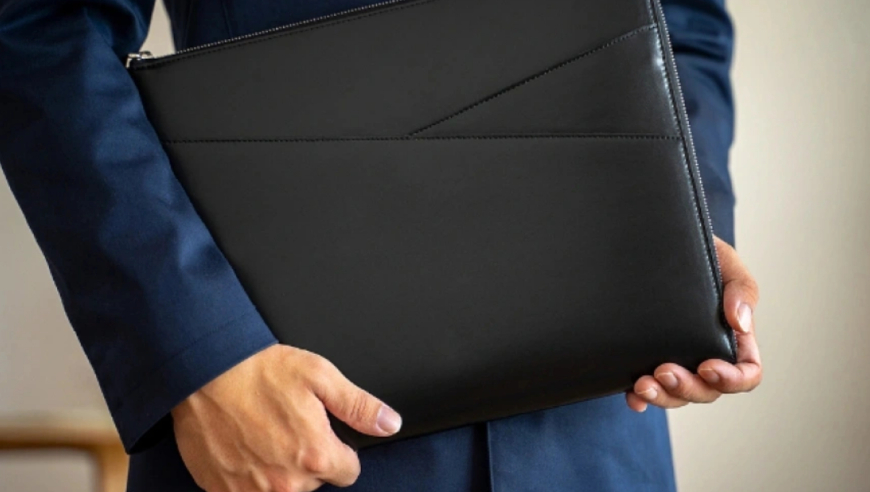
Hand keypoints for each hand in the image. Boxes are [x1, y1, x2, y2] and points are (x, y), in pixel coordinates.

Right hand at [171, 344, 401, 491]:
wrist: (204, 371)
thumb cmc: (259, 370)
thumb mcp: (320, 376)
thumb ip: (359, 406)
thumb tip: (390, 423)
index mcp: (315, 455)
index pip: (348, 472)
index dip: (340, 451)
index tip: (324, 435)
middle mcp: (286, 482)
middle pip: (314, 483)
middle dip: (308, 459)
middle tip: (287, 426)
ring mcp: (251, 491)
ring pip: (283, 491)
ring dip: (279, 471)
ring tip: (264, 435)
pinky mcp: (223, 491)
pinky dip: (249, 478)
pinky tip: (244, 449)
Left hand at [626, 235, 760, 411]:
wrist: (657, 241)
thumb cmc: (698, 252)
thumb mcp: (725, 261)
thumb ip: (741, 288)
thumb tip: (740, 323)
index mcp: (733, 337)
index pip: (745, 372)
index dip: (731, 380)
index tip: (708, 367)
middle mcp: (706, 354)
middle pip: (707, 390)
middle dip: (687, 388)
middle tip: (663, 372)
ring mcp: (677, 359)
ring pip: (678, 395)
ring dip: (663, 397)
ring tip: (642, 385)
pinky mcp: (648, 358)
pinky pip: (648, 389)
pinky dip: (641, 399)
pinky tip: (632, 397)